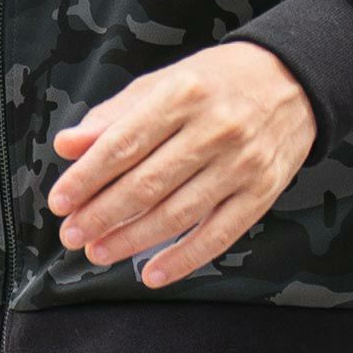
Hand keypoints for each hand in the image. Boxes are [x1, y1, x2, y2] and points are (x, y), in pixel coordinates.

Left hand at [45, 41, 317, 287]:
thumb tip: (68, 145)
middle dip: (102, 214)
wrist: (293, 79)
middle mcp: (214, 129)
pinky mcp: (262, 193)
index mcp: (183, 93)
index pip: (125, 142)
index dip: (87, 176)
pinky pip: (218, 235)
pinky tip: (152, 273)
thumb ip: (115, 114)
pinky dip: (183, 259)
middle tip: (72, 234)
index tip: (59, 200)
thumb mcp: (165, 81)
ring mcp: (242, 164)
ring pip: (178, 214)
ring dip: (132, 240)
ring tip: (98, 251)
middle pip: (147, 184)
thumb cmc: (218, 80)